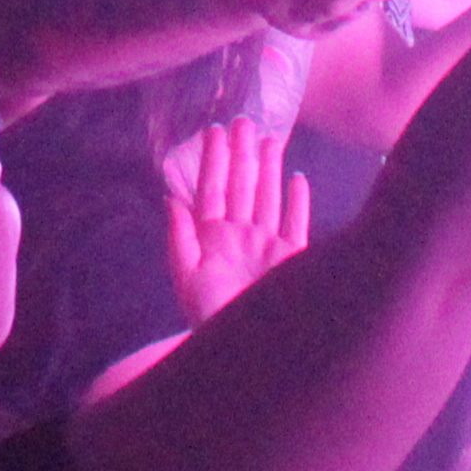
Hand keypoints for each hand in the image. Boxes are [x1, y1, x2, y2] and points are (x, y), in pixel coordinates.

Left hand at [158, 118, 312, 325]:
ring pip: (268, 196)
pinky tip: (298, 179)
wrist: (249, 350)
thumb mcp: (186, 276)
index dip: (212, 160)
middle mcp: (242, 236)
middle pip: (242, 186)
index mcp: (213, 238)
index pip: (211, 189)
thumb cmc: (211, 315)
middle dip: (241, 154)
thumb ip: (180, 236)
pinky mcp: (293, 258)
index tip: (213, 131)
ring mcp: (268, 245)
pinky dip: (298, 201)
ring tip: (269, 137)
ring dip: (268, 168)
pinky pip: (297, 223)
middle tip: (243, 120)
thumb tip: (171, 196)